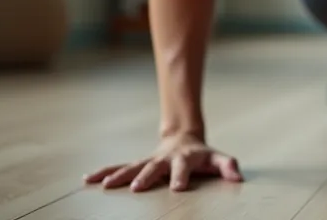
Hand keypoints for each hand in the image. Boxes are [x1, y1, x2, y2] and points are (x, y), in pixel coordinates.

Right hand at [82, 133, 242, 191]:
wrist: (184, 139)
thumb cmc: (202, 155)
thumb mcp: (218, 158)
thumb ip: (228, 166)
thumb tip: (238, 178)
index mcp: (184, 158)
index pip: (184, 167)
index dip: (181, 176)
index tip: (178, 187)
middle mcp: (163, 159)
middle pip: (153, 167)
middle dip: (145, 177)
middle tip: (135, 188)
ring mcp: (149, 161)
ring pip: (132, 166)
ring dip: (118, 175)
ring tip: (104, 185)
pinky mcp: (138, 164)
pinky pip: (119, 167)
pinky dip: (104, 172)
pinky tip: (88, 179)